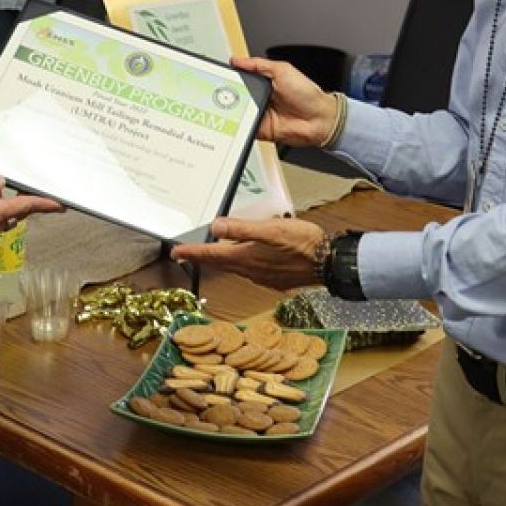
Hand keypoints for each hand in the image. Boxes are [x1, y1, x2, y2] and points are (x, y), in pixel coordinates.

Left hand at [169, 216, 324, 290]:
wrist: (330, 263)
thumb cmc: (303, 244)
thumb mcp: (271, 229)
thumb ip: (242, 228)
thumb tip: (216, 226)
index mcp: (246, 258)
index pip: (212, 256)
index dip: (192, 254)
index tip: (176, 253)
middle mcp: (251, 271)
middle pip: (221, 263)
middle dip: (203, 257)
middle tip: (188, 253)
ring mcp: (263, 277)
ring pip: (236, 267)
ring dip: (223, 259)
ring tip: (215, 251)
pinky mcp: (275, 278)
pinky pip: (252, 270)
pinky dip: (243, 262)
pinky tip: (249, 256)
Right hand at [228, 56, 337, 145]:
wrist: (320, 119)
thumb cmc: (308, 94)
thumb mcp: (282, 70)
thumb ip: (258, 65)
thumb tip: (238, 60)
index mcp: (264, 83)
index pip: (241, 79)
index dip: (231, 78)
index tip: (219, 76)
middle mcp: (261, 98)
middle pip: (236, 96)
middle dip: (227, 95)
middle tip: (220, 92)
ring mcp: (260, 114)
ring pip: (238, 113)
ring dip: (233, 111)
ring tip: (229, 106)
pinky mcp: (261, 129)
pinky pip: (245, 128)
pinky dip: (240, 126)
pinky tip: (237, 121)